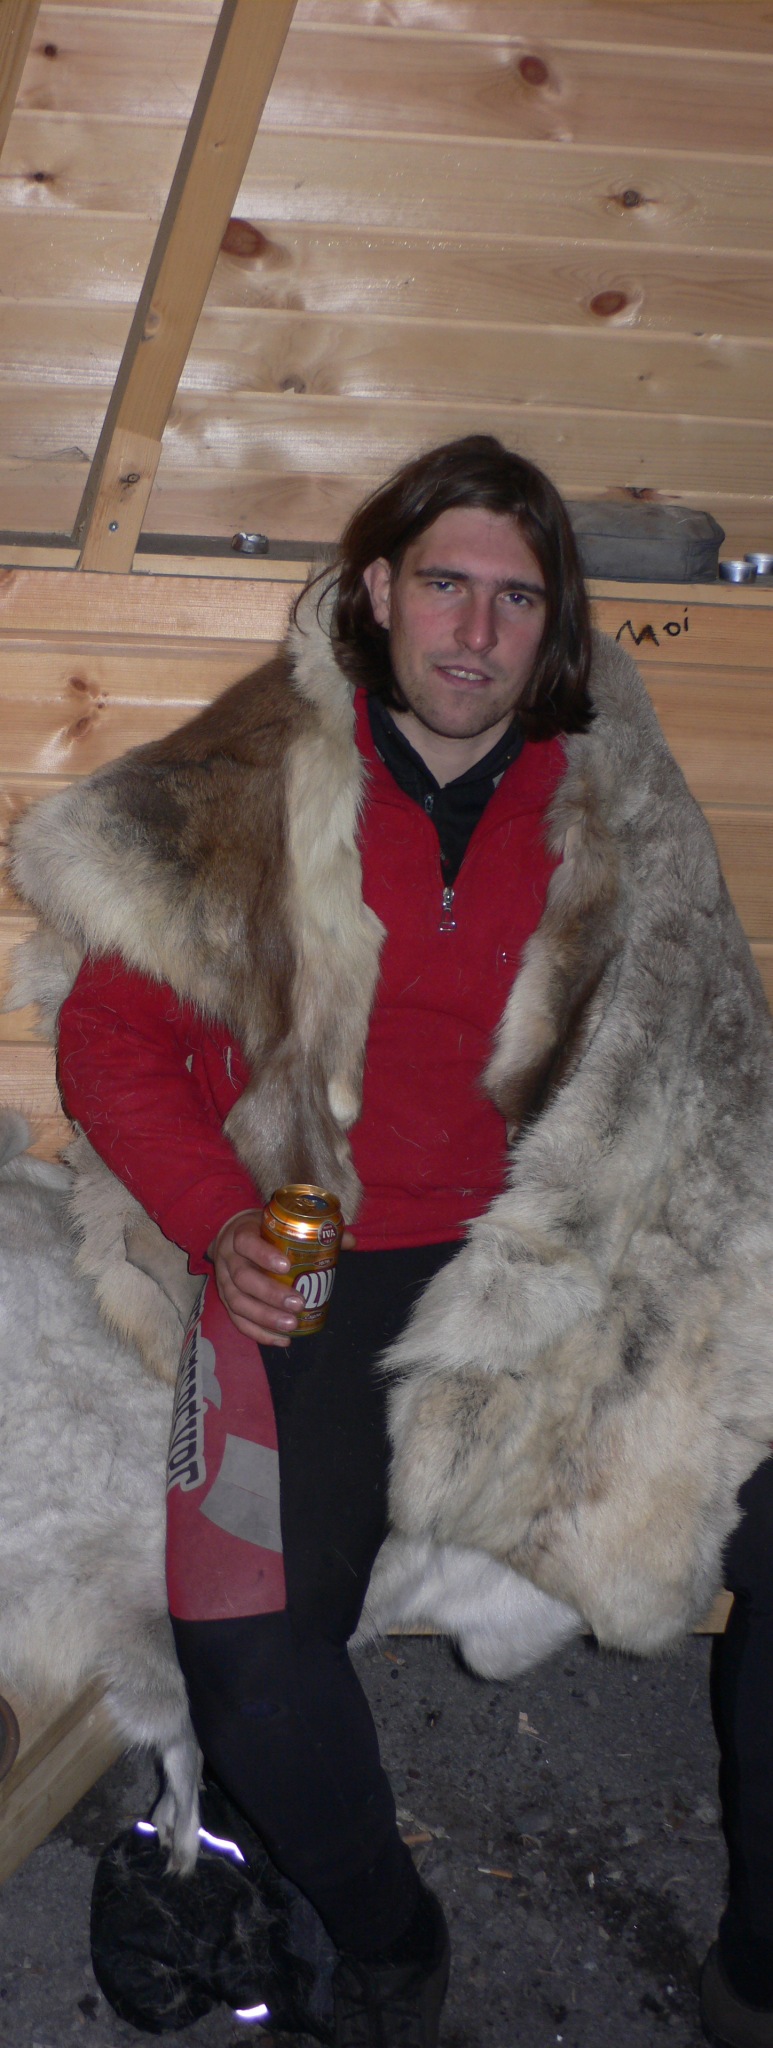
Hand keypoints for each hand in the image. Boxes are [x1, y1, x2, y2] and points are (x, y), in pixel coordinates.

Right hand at [211, 1209, 353, 1346]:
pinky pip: (238, 1321)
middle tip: (298, 1303)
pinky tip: (281, 1339)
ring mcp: (223, 1282)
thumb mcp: (279, 1224)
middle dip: (270, 1294)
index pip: (247, 1243)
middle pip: (243, 1279)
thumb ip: (314, 1231)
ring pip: (238, 1303)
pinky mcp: (225, 1301)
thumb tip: (351, 1242)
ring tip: (291, 1325)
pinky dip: (259, 1333)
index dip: (264, 1255)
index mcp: (241, 1234)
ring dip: (265, 1318)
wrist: (229, 1236)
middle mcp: (228, 1259)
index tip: (287, 1266)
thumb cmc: (262, 1231)